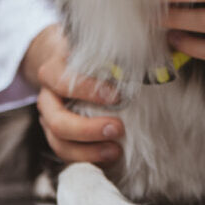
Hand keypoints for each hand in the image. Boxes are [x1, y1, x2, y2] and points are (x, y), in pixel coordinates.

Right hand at [21, 24, 124, 163]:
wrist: (66, 63)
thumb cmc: (90, 55)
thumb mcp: (97, 46)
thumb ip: (117, 49)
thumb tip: (157, 45)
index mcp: (53, 71)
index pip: (62, 81)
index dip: (87, 90)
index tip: (117, 95)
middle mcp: (47, 98)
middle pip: (57, 121)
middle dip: (88, 130)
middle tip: (118, 128)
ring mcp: (49, 120)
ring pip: (59, 143)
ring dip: (88, 152)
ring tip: (115, 151)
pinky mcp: (58, 137)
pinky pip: (67, 154)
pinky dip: (88, 159)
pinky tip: (109, 158)